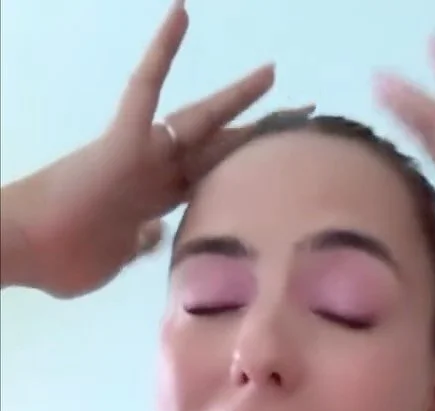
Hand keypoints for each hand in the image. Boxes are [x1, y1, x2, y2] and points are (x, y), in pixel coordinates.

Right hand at [6, 0, 309, 298]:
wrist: (29, 246)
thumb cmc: (63, 257)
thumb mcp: (115, 258)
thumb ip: (138, 244)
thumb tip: (155, 237)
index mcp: (155, 202)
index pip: (206, 183)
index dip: (238, 174)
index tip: (267, 168)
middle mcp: (155, 175)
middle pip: (216, 151)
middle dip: (258, 135)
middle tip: (302, 115)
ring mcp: (142, 157)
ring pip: (200, 123)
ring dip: (237, 101)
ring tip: (272, 75)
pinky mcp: (125, 142)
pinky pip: (145, 86)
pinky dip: (162, 51)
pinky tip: (182, 13)